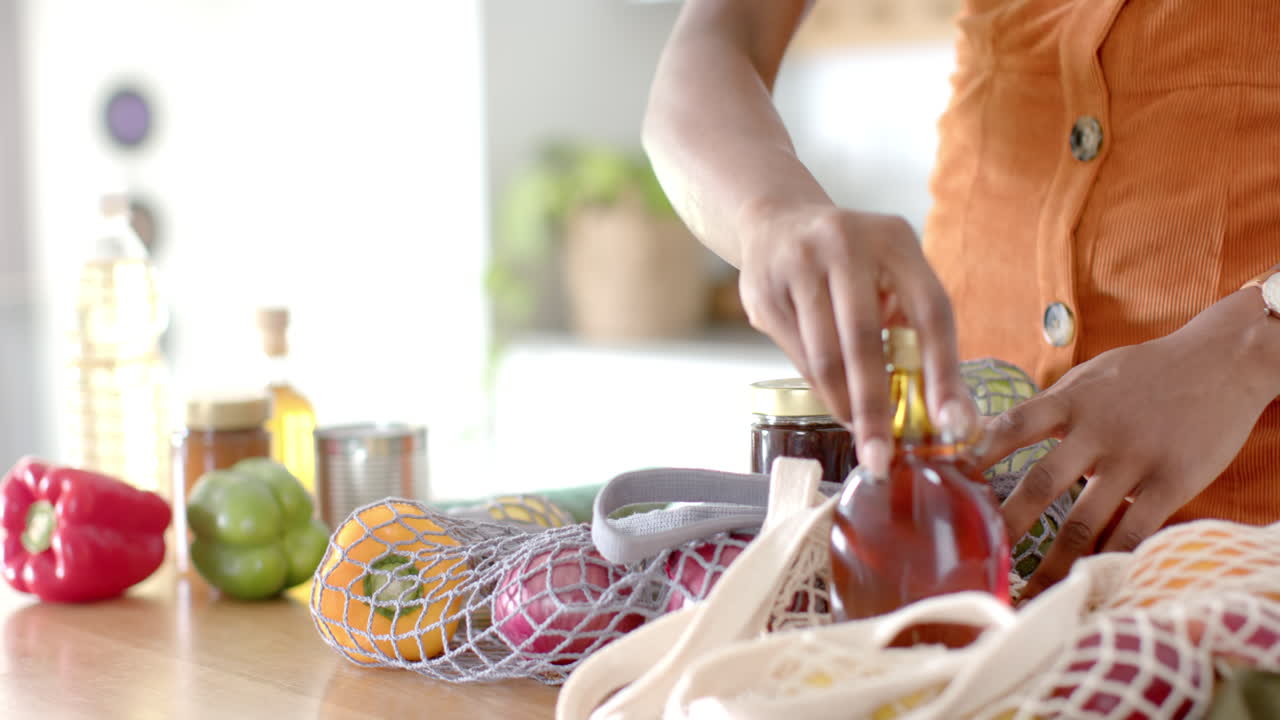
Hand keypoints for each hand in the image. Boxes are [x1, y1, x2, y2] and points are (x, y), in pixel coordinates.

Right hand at [737, 201, 973, 475]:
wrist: (775, 220)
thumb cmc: (852, 262)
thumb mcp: (891, 271)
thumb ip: (916, 327)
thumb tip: (949, 415)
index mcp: (894, 239)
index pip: (930, 311)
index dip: (943, 371)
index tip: (951, 424)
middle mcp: (844, 243)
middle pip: (865, 340)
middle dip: (875, 408)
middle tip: (882, 458)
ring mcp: (797, 264)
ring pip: (824, 354)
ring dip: (843, 404)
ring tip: (859, 433)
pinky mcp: (763, 290)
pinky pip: (796, 355)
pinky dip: (819, 387)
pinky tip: (833, 400)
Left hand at [978, 289, 1279, 600]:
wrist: (1225, 360)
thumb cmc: (1147, 372)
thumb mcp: (1091, 376)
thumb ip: (1050, 407)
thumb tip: (996, 431)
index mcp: (1071, 401)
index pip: (1012, 427)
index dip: (977, 454)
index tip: (948, 484)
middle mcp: (1098, 431)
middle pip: (1041, 483)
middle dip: (1007, 524)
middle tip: (980, 557)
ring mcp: (1135, 460)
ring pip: (1085, 521)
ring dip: (1054, 563)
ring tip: (1030, 592)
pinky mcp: (1173, 483)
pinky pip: (1135, 532)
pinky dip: (1110, 561)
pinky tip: (1091, 584)